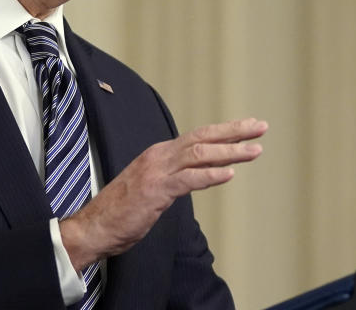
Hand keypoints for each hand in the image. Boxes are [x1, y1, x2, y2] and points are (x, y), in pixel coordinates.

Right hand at [58, 117, 266, 269]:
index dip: (226, 130)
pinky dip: (211, 175)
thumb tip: (195, 176)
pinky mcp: (156, 191)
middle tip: (261, 127)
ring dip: (230, 152)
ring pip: (200, 154)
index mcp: (160, 154)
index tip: (248, 127)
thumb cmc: (122, 211)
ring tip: (254, 150)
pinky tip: (230, 174)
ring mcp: (157, 172)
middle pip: (203, 137)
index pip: (199, 136)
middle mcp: (160, 156)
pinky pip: (189, 179)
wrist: (94, 227)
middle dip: (235, 132)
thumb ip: (173, 177)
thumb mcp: (152, 186)